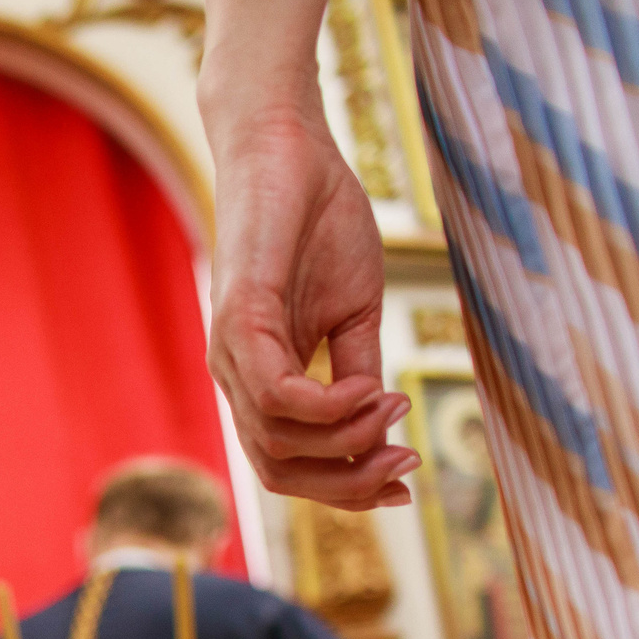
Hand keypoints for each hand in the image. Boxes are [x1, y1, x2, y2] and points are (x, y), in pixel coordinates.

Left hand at [200, 0, 419, 512]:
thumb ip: (358, 373)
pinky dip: (327, 407)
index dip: (345, 487)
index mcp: (261, 380)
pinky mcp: (239, 319)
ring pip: (276, 442)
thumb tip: (380, 429)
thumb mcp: (354, 313)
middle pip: (278, 470)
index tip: (407, 480)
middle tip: (407, 460)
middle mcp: (237, 377)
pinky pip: (276, 395)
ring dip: (347, 439)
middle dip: (347, 482)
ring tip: (394, 408)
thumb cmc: (321, 224)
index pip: (289, 464)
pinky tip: (369, 391)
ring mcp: (232, 352)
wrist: (292, 151)